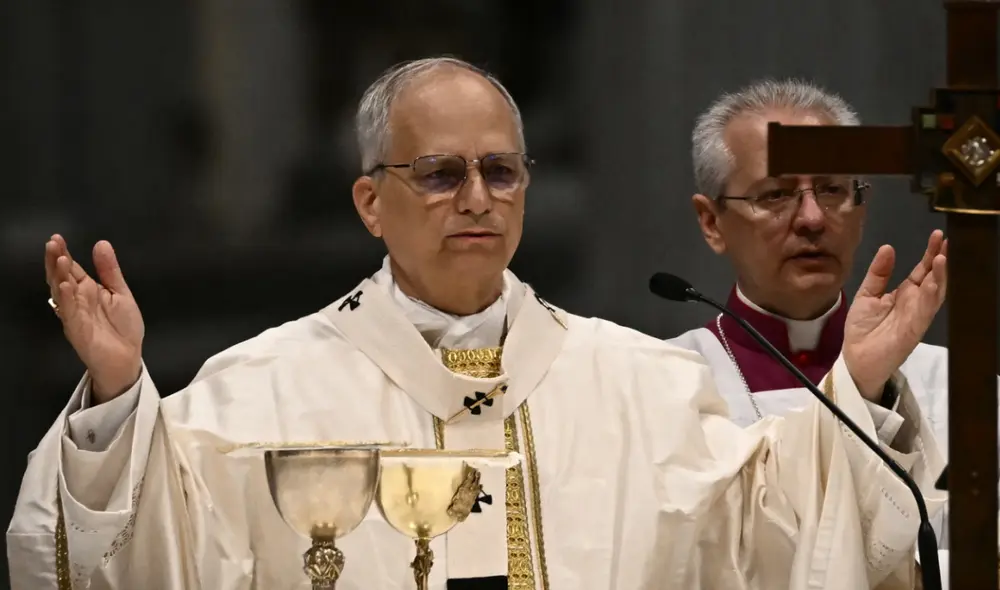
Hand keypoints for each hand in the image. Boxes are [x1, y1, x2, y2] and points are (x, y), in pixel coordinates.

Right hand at [45, 235, 143, 402]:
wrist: (128, 357)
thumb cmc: (124, 327)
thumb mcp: (120, 293)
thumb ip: (110, 270)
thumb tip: (101, 243)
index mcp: (88, 289)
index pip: (72, 268)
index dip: (64, 254)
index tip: (57, 238)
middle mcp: (77, 299)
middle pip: (62, 276)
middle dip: (56, 260)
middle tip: (52, 243)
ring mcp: (74, 314)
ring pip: (61, 291)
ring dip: (58, 275)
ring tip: (58, 258)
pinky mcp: (76, 329)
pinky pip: (69, 312)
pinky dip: (66, 298)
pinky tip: (65, 285)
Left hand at [843, 230, 947, 399]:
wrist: (855, 358)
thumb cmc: (862, 328)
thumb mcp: (867, 294)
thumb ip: (878, 273)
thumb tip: (888, 247)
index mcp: (905, 293)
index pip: (922, 270)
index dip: (930, 253)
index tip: (937, 235)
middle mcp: (915, 302)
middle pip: (933, 278)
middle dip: (940, 259)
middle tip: (945, 240)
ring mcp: (917, 315)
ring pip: (935, 293)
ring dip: (940, 276)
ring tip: (943, 257)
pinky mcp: (914, 329)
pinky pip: (926, 311)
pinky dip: (931, 296)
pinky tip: (934, 282)